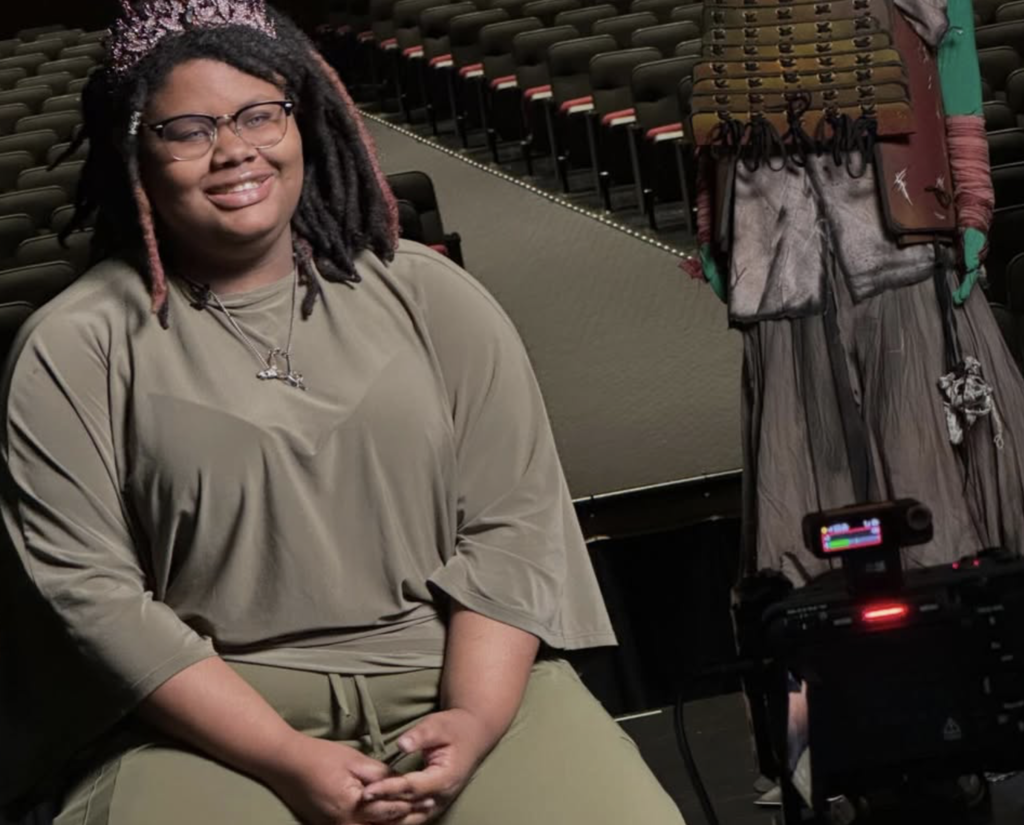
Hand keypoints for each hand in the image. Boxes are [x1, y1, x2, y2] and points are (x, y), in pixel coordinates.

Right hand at [261, 732, 427, 823]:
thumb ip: (380, 774)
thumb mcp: (354, 760)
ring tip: (411, 813)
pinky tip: (386, 817)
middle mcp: (344, 824)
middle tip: (427, 808)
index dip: (411, 803)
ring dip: (390, 823)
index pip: (390, 809)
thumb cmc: (319, 757)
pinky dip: (374, 824)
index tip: (430, 798)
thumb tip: (401, 781)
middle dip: (405, 818)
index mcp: (352, 807)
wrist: (286, 763)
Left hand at [361, 709, 498, 823]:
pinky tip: (379, 817)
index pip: (412, 787)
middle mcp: (443, 796)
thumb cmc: (455, 727)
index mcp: (445, 777)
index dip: (389, 789)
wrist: (474, 734)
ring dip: (390, 818)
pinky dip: (397, 818)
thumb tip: (401, 744)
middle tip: (359, 805)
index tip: (367, 790)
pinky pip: (414, 817)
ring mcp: (440, 803)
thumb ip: (420, 736)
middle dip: (384, 807)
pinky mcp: (434, 804)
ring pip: (412, 819)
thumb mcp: (438, 725)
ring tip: (366, 814)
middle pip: (409, 808)